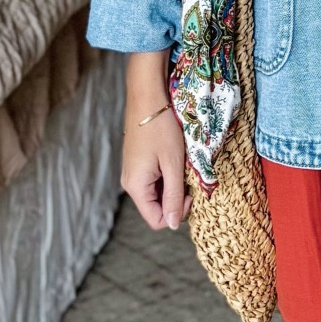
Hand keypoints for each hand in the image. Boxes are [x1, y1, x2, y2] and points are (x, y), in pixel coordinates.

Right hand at [122, 51, 187, 229]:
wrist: (147, 97)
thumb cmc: (161, 129)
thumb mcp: (173, 164)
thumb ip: (172, 196)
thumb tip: (172, 224)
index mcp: (135, 187)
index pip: (157, 220)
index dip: (177, 212)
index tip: (190, 192)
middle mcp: (130, 183)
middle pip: (156, 208)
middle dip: (175, 199)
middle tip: (189, 177)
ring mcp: (133, 173)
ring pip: (156, 193)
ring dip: (173, 186)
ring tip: (182, 166)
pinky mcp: (137, 163)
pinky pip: (154, 180)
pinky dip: (167, 175)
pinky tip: (174, 160)